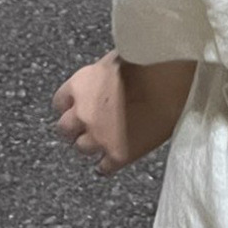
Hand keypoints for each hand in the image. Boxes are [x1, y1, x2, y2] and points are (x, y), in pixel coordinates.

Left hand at [51, 50, 197, 176]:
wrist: (168, 81)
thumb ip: (100, 77)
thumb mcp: (114, 60)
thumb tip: (104, 83)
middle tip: (86, 127)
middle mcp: (83, 113)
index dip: (70, 105)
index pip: (60, 102)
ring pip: (82, 149)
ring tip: (104, 141)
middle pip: (64, 129)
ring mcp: (99, 136)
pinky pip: (104, 167)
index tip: (77, 107)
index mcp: (81, 85)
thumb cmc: (147, 61)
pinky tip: (113, 159)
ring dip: (91, 145)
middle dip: (74, 129)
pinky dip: (107, 164)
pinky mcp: (118, 154)